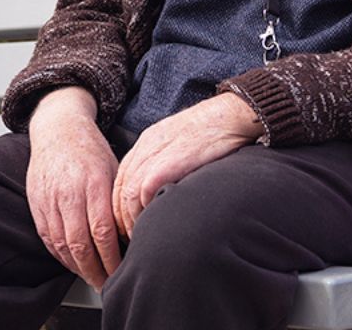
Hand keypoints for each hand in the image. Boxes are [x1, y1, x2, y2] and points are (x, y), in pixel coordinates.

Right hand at [26, 87, 121, 289]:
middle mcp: (69, 193)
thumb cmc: (91, 150)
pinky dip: (61, 256)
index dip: (111, 258)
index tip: (121, 271)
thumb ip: (120, 200)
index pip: (103, 231)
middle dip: (95, 271)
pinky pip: (48, 238)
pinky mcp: (37, 204)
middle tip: (107, 285)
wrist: (57, 130)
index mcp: (94, 183)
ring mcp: (50, 200)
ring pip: (62, 246)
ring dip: (78, 268)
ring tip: (93, 279)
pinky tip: (74, 264)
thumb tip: (136, 233)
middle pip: (80, 244)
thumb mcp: (115, 168)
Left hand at [112, 92, 263, 236]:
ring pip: (127, 193)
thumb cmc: (215, 131)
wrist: (231, 115)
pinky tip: (152, 224)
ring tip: (139, 236)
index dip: (120, 204)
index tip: (127, 223)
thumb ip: (168, 161)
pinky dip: (143, 211)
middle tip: (129, 237)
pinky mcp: (168, 163)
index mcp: (148, 141)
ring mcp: (155, 153)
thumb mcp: (182, 142)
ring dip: (130, 219)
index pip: (122, 178)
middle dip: (120, 216)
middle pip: (120, 188)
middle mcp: (145, 147)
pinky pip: (143, 192)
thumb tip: (163, 190)